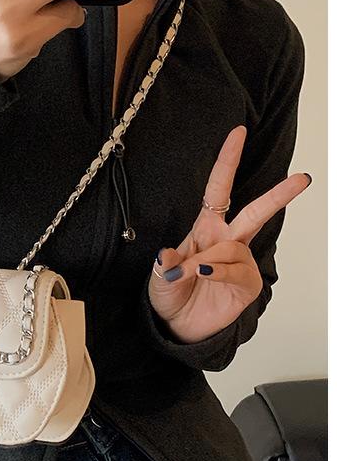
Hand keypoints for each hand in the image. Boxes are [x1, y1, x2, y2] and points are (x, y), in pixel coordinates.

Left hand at [149, 125, 310, 343]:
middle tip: (302, 179)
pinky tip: (207, 276)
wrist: (178, 326)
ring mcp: (239, 262)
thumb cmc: (171, 295)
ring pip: (233, 249)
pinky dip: (219, 272)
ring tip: (191, 273)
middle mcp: (227, 241)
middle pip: (256, 212)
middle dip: (279, 196)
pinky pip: (238, 271)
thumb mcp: (158, 278)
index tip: (238, 133)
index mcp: (205, 229)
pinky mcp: (247, 284)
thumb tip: (165, 255)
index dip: (227, 162)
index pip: (219, 190)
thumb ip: (164, 266)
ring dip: (207, 260)